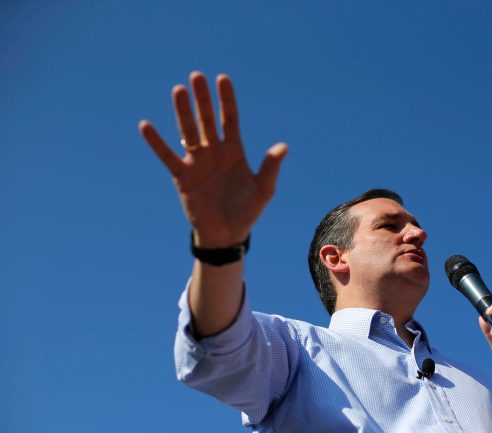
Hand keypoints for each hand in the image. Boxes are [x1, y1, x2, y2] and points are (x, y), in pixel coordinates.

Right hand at [139, 71, 287, 247]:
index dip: (226, 100)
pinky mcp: (182, 176)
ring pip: (188, 131)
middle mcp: (214, 152)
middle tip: (196, 75)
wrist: (226, 234)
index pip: (230, 119)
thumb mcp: (263, 189)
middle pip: (207, 119)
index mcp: (234, 151)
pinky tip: (146, 126)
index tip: (222, 79)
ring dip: (182, 112)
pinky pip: (167, 156)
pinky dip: (156, 142)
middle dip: (202, 99)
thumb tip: (283, 146)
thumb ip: (270, 167)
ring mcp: (197, 162)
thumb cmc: (247, 211)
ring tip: (178, 90)